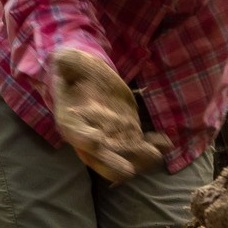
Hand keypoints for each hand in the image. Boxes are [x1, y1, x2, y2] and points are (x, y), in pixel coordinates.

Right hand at [50, 48, 169, 182]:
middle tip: (129, 169)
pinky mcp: (129, 134)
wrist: (88, 78)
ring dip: (139, 159)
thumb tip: (62, 58)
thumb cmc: (75, 70)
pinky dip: (154, 146)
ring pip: (125, 156)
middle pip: (101, 157)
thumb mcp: (67, 62)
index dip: (84, 139)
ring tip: (154, 153)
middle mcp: (88, 137)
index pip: (75, 133)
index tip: (96, 140)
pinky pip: (142, 145)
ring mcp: (111, 138)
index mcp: (71, 120)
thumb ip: (66, 62)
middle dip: (114, 164)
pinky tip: (165, 142)